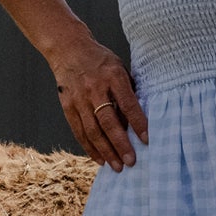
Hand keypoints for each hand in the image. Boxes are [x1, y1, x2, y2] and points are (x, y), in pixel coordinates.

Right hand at [52, 36, 148, 170]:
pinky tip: (100, 159)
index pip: (128, 104)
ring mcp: (79, 99)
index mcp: (113, 76)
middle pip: (108, 121)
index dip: (138, 123)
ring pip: (93, 131)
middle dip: (120, 144)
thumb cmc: (101, 60)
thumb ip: (130, 90)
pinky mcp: (67, 106)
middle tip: (132, 161)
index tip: (148, 140)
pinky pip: (79, 131)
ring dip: (106, 151)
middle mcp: (95, 89)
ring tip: (117, 166)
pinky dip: (90, 147)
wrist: (69, 49)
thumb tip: (143, 117)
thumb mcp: (120, 67)